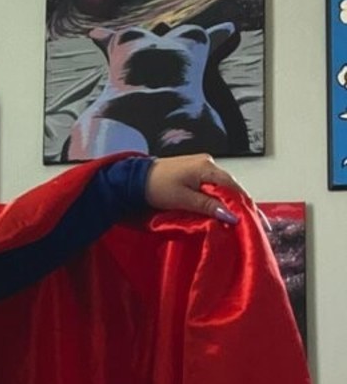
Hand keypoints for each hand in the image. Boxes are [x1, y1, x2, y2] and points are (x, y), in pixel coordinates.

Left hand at [144, 152, 264, 226]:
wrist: (136, 178)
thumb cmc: (156, 187)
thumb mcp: (183, 200)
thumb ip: (208, 206)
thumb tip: (230, 215)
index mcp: (206, 167)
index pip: (232, 185)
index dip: (241, 202)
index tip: (247, 219)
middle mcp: (207, 162)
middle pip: (228, 184)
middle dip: (235, 202)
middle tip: (240, 221)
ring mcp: (201, 164)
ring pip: (220, 184)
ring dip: (225, 199)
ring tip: (230, 217)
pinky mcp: (194, 169)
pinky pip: (211, 183)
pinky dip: (215, 195)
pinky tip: (216, 207)